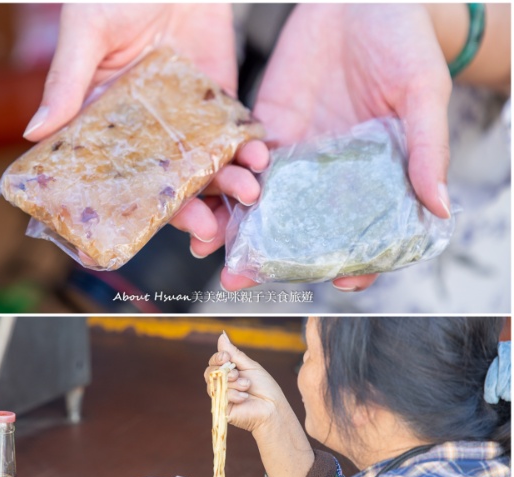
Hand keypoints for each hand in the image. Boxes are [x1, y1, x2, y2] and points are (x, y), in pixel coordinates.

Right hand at [28, 3, 268, 250]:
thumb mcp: (85, 31)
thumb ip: (66, 81)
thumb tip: (33, 134)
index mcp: (100, 117)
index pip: (108, 175)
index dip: (120, 210)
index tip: (129, 239)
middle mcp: (142, 126)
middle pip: (162, 183)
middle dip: (185, 211)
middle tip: (205, 230)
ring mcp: (183, 114)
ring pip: (203, 166)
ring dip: (224, 187)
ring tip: (245, 193)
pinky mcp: (219, 94)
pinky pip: (235, 133)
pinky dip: (249, 150)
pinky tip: (260, 159)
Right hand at [205, 333, 296, 434]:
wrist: (272, 408)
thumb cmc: (265, 388)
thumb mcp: (250, 366)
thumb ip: (234, 353)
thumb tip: (222, 335)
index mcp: (229, 372)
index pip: (214, 362)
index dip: (217, 358)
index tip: (226, 357)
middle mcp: (223, 383)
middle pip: (209, 372)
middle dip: (224, 371)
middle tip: (237, 374)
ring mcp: (221, 395)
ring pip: (214, 383)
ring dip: (232, 383)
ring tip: (246, 386)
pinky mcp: (221, 407)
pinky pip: (218, 396)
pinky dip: (233, 394)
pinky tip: (244, 398)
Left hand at [225, 3, 452, 292]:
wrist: (364, 2)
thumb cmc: (405, 45)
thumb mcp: (422, 94)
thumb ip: (425, 150)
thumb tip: (439, 208)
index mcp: (372, 176)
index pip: (360, 230)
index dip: (351, 260)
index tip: (339, 283)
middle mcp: (328, 174)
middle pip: (297, 226)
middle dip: (267, 256)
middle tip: (239, 279)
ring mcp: (294, 152)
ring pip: (261, 200)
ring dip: (233, 225)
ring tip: (210, 246)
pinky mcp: (266, 125)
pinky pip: (239, 159)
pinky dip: (220, 181)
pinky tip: (203, 199)